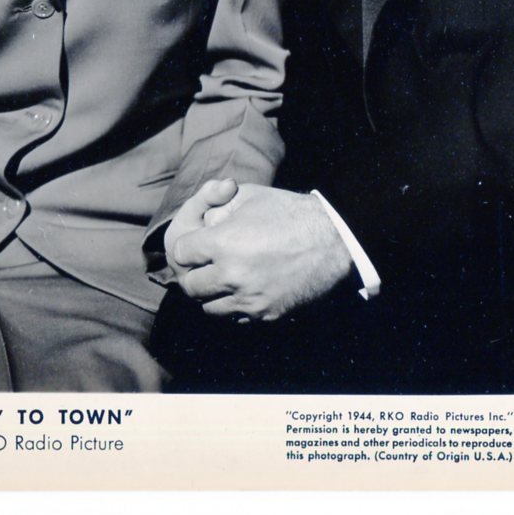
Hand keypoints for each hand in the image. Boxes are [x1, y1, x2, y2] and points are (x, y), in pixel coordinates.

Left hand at [171, 184, 353, 320]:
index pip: (180, 253)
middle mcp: (232, 275)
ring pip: (209, 307)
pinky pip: (236, 318)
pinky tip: (244, 288)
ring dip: (211, 293)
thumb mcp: (247, 196)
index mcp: (223, 243)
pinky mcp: (267, 314)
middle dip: (194, 272)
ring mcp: (249, 299)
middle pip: (190, 285)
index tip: (196, 243)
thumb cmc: (289, 212)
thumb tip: (198, 225)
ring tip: (223, 277)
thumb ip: (214, 207)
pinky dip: (234, 306)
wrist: (334, 240)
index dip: (187, 246)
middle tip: (205, 263)